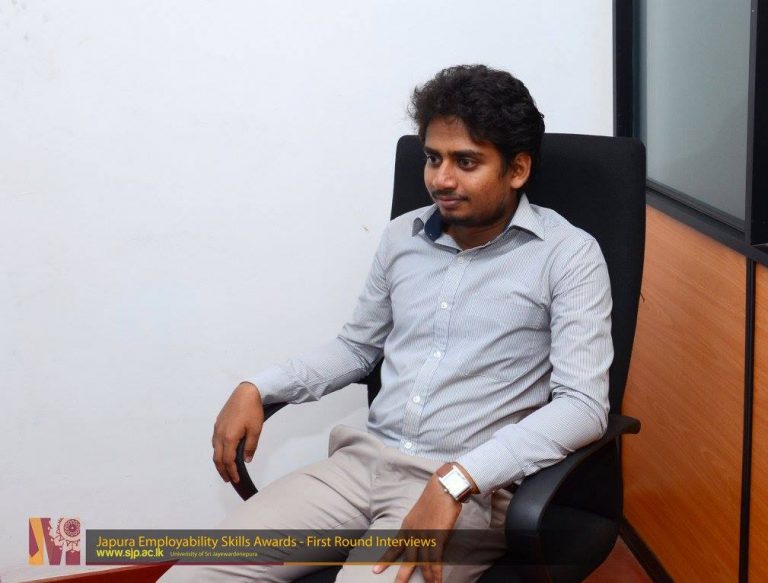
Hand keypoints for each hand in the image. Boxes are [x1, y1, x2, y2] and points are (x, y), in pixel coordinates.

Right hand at [211, 381, 264, 483]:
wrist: (246, 392)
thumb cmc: (252, 410)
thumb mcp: (256, 430)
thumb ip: (250, 446)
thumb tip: (246, 460)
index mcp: (229, 437)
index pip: (228, 461)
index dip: (232, 472)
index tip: (236, 480)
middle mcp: (220, 434)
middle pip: (218, 458)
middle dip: (222, 471)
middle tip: (228, 479)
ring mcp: (217, 429)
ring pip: (215, 450)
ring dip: (219, 461)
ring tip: (226, 469)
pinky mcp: (218, 423)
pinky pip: (215, 441)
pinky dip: (219, 451)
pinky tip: (225, 452)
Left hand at [373, 463, 474, 582]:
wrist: (443, 487)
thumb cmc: (435, 497)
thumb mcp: (420, 513)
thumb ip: (418, 526)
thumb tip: (422, 536)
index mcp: (407, 526)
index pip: (394, 546)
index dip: (385, 560)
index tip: (375, 570)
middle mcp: (413, 533)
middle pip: (406, 559)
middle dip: (401, 575)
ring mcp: (425, 535)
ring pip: (423, 563)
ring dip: (426, 579)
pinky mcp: (437, 536)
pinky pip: (435, 560)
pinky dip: (436, 574)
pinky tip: (436, 582)